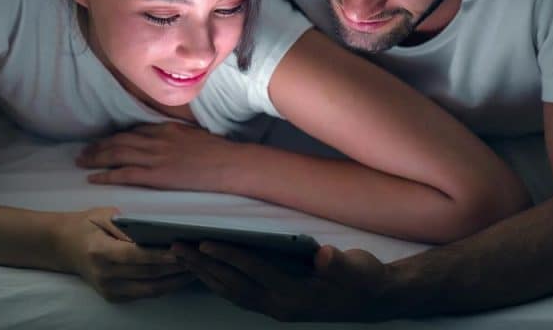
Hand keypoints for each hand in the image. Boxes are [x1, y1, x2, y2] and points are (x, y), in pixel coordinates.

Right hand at [53, 207, 194, 301]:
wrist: (63, 246)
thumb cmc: (87, 225)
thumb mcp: (103, 215)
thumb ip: (126, 225)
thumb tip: (154, 232)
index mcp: (100, 252)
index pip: (136, 256)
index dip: (161, 256)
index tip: (183, 251)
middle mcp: (104, 275)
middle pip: (148, 275)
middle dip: (176, 268)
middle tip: (199, 257)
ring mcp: (109, 289)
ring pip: (150, 289)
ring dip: (176, 281)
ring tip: (198, 268)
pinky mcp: (114, 297)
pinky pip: (145, 294)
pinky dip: (166, 286)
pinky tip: (181, 276)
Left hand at [76, 123, 237, 192]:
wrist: (229, 163)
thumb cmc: (219, 151)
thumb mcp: (195, 135)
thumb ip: (177, 135)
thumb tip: (170, 139)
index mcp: (166, 129)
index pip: (134, 131)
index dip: (115, 137)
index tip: (103, 141)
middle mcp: (156, 140)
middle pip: (120, 141)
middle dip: (99, 146)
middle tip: (84, 151)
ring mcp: (155, 157)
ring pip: (117, 155)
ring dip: (96, 158)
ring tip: (82, 161)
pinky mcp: (156, 175)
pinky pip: (125, 174)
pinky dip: (106, 175)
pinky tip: (93, 178)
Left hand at [173, 241, 393, 321]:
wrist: (376, 299)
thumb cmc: (364, 278)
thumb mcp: (356, 268)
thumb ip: (337, 263)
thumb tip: (323, 256)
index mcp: (295, 296)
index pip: (254, 272)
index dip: (229, 256)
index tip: (205, 242)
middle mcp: (280, 306)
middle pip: (233, 285)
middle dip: (204, 266)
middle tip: (176, 249)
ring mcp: (277, 309)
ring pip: (232, 293)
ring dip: (206, 275)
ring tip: (183, 258)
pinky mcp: (277, 306)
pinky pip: (240, 296)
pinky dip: (220, 284)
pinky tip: (208, 273)